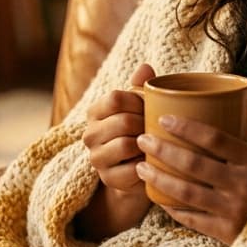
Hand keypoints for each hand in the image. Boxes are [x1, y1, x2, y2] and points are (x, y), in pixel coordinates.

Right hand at [75, 64, 155, 240]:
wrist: (138, 170)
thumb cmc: (140, 131)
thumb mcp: (140, 107)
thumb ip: (140, 87)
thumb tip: (145, 67)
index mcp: (95, 112)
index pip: (115, 98)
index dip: (138, 101)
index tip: (149, 108)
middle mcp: (89, 135)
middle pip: (123, 121)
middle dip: (145, 124)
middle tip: (156, 129)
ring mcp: (97, 159)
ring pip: (125, 145)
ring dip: (146, 145)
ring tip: (154, 144)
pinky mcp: (108, 179)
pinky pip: (132, 169)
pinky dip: (146, 165)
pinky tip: (152, 162)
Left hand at [135, 94, 246, 244]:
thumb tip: (246, 91)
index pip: (214, 138)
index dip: (186, 127)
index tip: (162, 118)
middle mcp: (243, 185)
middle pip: (193, 164)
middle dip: (162, 150)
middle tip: (143, 139)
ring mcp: (233, 211)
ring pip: (186, 192)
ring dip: (159, 179)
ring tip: (141, 167)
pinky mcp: (226, 233)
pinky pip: (192, 219)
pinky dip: (173, 208)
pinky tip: (158, 198)